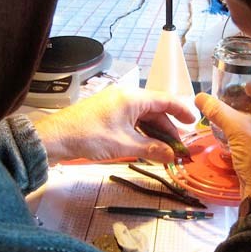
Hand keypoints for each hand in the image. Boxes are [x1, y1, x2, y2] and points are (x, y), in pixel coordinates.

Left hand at [34, 85, 196, 163]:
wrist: (56, 137)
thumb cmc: (90, 136)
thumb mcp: (124, 146)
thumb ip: (152, 149)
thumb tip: (172, 155)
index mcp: (133, 97)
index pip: (165, 100)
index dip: (182, 110)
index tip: (194, 122)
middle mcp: (126, 96)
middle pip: (155, 110)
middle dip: (168, 129)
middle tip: (178, 147)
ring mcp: (115, 104)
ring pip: (143, 117)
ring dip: (154, 133)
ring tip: (164, 150)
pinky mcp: (107, 113)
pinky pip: (132, 120)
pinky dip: (141, 133)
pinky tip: (145, 146)